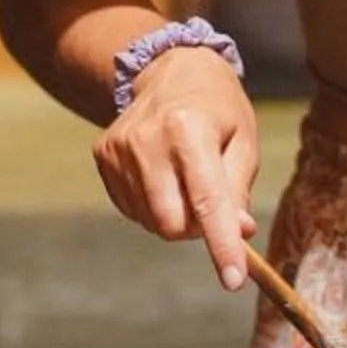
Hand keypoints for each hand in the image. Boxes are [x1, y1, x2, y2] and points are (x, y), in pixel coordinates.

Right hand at [92, 48, 259, 290]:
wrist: (170, 67)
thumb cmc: (217, 107)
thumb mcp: (243, 139)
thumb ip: (238, 189)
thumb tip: (238, 234)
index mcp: (189, 128)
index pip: (207, 201)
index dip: (221, 244)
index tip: (233, 281)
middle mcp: (147, 138)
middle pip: (171, 224)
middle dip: (195, 228)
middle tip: (210, 203)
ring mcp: (119, 148)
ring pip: (151, 221)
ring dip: (175, 215)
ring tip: (184, 178)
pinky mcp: (103, 155)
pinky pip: (132, 209)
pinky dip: (153, 204)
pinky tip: (161, 174)